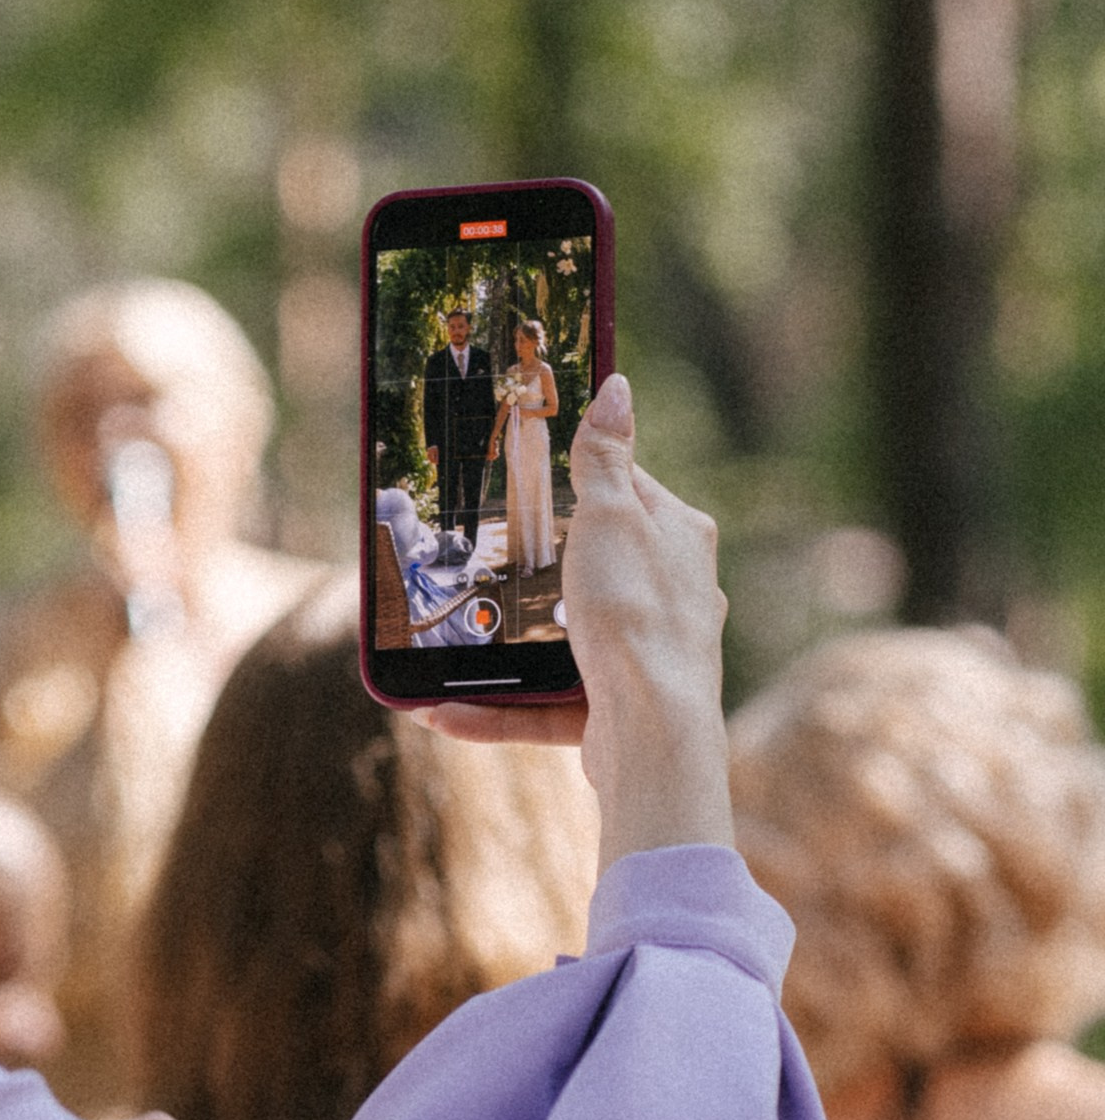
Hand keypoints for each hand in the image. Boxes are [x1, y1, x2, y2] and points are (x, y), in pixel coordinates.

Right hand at [433, 377, 731, 854]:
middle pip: (590, 566)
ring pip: (561, 643)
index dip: (577, 483)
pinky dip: (497, 708)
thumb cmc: (637, 614)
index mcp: (677, 538)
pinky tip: (443, 711)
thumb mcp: (612, 516)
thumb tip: (616, 388)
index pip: (627, 491)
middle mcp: (670, 595)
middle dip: (531, 570)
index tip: (524, 483)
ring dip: (500, 650)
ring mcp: (642, 655)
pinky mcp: (614, 710)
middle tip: (477, 562)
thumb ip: (606, 455)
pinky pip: (546, 705)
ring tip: (445, 647)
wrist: (652, 730)